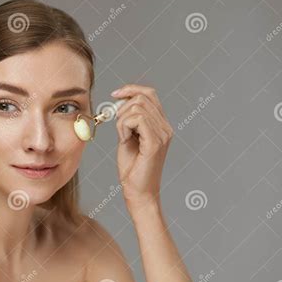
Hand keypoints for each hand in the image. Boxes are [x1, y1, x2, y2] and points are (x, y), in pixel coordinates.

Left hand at [112, 84, 172, 205]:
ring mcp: (163, 134)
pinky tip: (124, 140)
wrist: (138, 192)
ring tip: (123, 137)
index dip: (131, 89)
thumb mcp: (128, 137)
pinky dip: (123, 127)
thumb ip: (128, 120)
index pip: (150, 93)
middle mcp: (166, 127)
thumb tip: (120, 101)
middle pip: (142, 97)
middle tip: (118, 127)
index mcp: (161, 125)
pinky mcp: (155, 142)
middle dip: (122, 108)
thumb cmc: (132, 168)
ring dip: (121, 120)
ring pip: (137, 107)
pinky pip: (136, 119)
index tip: (115, 94)